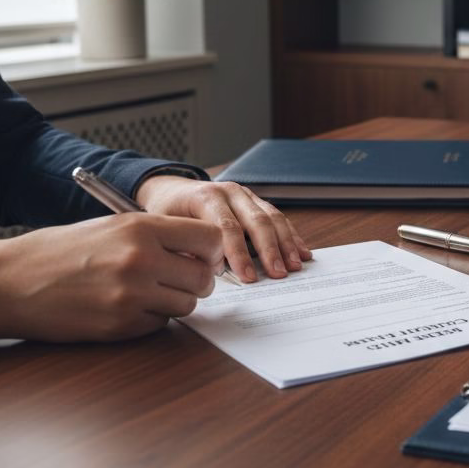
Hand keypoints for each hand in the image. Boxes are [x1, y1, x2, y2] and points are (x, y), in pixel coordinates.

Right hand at [0, 214, 223, 341]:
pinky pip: (161, 324)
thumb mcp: (115, 226)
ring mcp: (131, 296)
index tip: (206, 256)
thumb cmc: (63, 250)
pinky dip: (153, 318)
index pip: (210, 238)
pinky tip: (129, 306)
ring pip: (188, 305)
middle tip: (182, 278)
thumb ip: (161, 235)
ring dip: (177, 301)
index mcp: (142, 228)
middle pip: (204, 277)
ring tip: (151, 291)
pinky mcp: (120, 326)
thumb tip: (205, 250)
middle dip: (199, 280)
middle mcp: (141, 260)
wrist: (11, 281)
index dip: (212, 250)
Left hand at [135, 176, 311, 282]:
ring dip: (286, 243)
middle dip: (269, 250)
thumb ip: (185, 248)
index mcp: (206, 197)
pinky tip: (301, 251)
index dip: (238, 254)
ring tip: (295, 265)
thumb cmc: (168, 213)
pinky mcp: (255, 201)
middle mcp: (230, 191)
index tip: (248, 277)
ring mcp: (245, 194)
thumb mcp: (167, 229)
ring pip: (272, 217)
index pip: (227, 227)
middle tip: (279, 273)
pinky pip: (278, 217)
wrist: (171, 190)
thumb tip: (206, 273)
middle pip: (256, 220)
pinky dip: (291, 236)